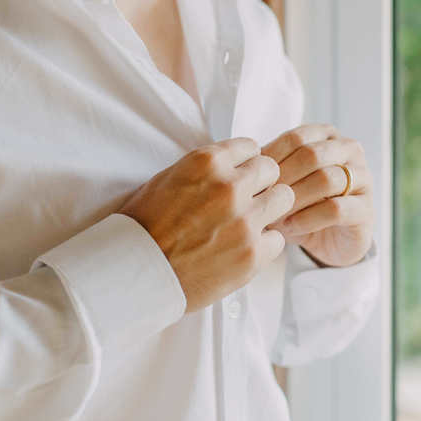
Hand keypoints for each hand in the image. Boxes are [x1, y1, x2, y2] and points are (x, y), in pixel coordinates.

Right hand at [117, 137, 294, 312]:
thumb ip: (205, 170)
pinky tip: (242, 250)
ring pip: (284, 199)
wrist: (136, 273)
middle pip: (272, 169)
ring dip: (270, 210)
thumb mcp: (168, 179)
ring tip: (250, 223)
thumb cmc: (145, 227)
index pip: (250, 147)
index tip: (239, 177)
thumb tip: (232, 164)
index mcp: (207, 163)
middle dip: (261, 183)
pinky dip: (264, 245)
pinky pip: (277, 239)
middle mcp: (230, 187)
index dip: (245, 164)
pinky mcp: (253, 254)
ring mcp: (245, 221)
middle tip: (247, 200)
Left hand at [261, 123, 373, 267]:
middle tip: (261, 198)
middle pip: (313, 155)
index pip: (296, 137)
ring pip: (327, 180)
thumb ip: (268, 170)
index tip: (250, 179)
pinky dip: (308, 219)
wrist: (327, 239)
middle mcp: (349, 151)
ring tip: (274, 216)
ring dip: (295, 199)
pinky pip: (336, 209)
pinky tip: (290, 227)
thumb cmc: (300, 204)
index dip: (271, 157)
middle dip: (283, 178)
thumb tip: (245, 167)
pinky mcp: (366, 209)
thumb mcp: (281, 182)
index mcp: (327, 136)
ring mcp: (363, 178)